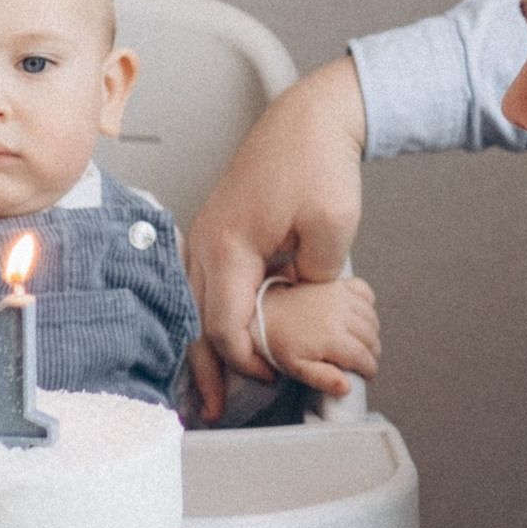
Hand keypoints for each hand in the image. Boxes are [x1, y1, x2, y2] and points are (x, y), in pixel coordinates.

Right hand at [187, 55, 368, 415]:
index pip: (225, 323)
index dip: (247, 360)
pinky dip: (210, 314)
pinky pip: (204, 283)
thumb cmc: (317, 162)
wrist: (309, 119)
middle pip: (195, 320)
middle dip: (207, 367)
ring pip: (193, 303)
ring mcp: (206, 234)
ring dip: (205, 344)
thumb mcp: (333, 230)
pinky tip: (223, 334)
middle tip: (213, 408)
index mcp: (229, 244)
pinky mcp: (217, 230)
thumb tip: (302, 304)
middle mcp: (206, 241)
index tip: (272, 377)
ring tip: (211, 383)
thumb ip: (315, 281)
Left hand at [256, 269, 380, 398]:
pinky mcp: (337, 284)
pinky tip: (359, 314)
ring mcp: (340, 297)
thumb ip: (323, 379)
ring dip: (372, 332)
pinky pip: (365, 291)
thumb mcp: (297, 368)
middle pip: (372, 338)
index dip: (369, 369)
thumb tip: (346, 387)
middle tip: (362, 360)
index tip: (366, 373)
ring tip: (360, 342)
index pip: (365, 357)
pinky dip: (367, 303)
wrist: (266, 310)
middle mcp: (341, 315)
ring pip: (372, 318)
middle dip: (371, 353)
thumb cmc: (279, 339)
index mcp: (332, 337)